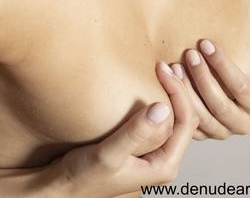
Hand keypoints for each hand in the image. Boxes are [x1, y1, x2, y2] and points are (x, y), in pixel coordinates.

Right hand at [51, 64, 197, 197]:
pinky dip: (157, 99)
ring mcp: (153, 153)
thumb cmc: (83, 176)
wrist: (63, 186)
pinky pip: (158, 119)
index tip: (162, 70)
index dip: (178, 93)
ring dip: (170, 94)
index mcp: (164, 165)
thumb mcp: (108, 153)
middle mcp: (163, 160)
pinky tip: (148, 85)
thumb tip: (162, 107)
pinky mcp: (141, 145)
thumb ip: (135, 132)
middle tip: (164, 65)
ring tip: (162, 70)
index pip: (186, 122)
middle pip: (184, 118)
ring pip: (173, 118)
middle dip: (178, 90)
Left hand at [170, 35, 249, 139]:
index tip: (205, 43)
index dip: (222, 64)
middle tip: (188, 54)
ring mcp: (219, 132)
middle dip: (202, 77)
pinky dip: (174, 104)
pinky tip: (164, 83)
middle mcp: (241, 124)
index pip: (241, 86)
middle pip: (220, 104)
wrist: (217, 89)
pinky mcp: (200, 136)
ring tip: (172, 66)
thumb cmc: (233, 70)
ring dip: (185, 91)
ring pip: (201, 117)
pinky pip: (186, 124)